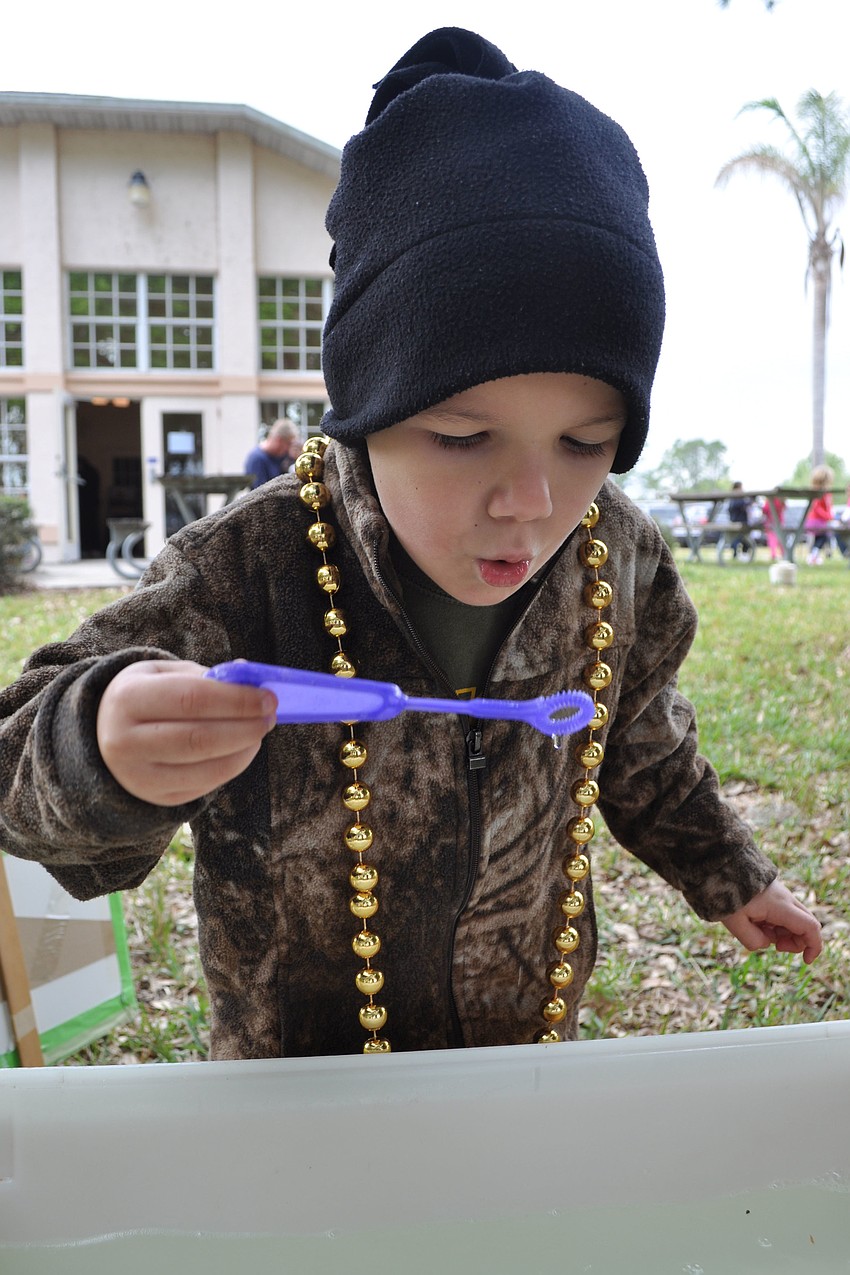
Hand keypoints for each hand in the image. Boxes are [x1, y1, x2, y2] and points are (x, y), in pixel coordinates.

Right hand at [96, 660, 277, 806]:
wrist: (104, 734)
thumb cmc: (148, 696)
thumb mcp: (166, 675)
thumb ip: (208, 677)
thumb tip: (252, 681)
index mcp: (128, 699)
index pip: (192, 699)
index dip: (236, 700)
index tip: (267, 697)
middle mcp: (125, 741)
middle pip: (200, 738)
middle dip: (245, 727)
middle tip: (270, 716)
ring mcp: (138, 775)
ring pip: (205, 768)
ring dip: (243, 750)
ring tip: (259, 732)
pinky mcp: (155, 797)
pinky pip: (204, 785)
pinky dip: (231, 767)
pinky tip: (243, 750)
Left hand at [720, 878, 822, 964]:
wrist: (720, 866)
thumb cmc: (726, 893)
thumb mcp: (735, 923)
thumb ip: (753, 940)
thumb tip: (767, 944)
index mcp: (781, 906)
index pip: (811, 928)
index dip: (814, 947)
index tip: (806, 961)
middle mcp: (786, 899)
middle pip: (806, 926)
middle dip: (796, 942)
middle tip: (775, 946)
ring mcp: (781, 896)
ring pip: (794, 922)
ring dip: (782, 934)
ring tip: (758, 928)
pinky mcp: (774, 895)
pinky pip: (783, 915)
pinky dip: (775, 925)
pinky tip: (757, 922)